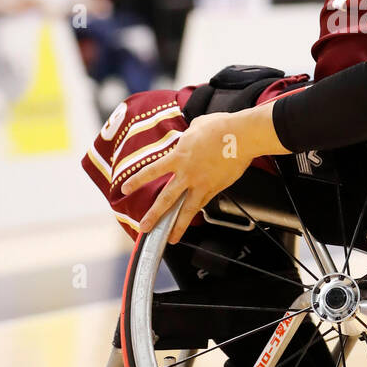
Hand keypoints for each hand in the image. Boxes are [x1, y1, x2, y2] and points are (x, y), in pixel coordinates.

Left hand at [120, 112, 250, 243]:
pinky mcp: (217, 188)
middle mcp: (188, 174)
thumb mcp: (197, 126)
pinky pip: (204, 203)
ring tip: (171, 239)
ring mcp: (202, 183)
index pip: (151, 171)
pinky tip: (193, 218)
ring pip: (187, 210)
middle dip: (154, 216)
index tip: (125, 189)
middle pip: (166, 200)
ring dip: (178, 226)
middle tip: (144, 228)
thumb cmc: (221, 127)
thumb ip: (189, 136)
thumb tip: (190, 136)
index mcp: (178, 157)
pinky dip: (198, 210)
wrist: (241, 135)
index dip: (137, 181)